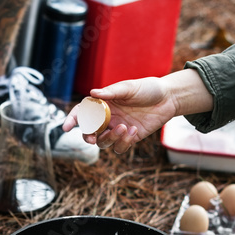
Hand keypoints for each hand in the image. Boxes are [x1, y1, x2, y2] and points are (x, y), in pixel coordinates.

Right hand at [61, 77, 178, 153]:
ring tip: (124, 128)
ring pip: (104, 142)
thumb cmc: (147, 89)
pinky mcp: (129, 138)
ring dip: (110, 138)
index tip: (66, 127)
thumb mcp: (129, 87)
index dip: (73, 120)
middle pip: (90, 132)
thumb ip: (111, 92)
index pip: (83, 113)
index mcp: (103, 104)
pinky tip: (135, 131)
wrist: (168, 98)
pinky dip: (125, 142)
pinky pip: (120, 147)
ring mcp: (117, 129)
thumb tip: (92, 93)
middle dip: (88, 137)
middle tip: (92, 138)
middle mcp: (107, 118)